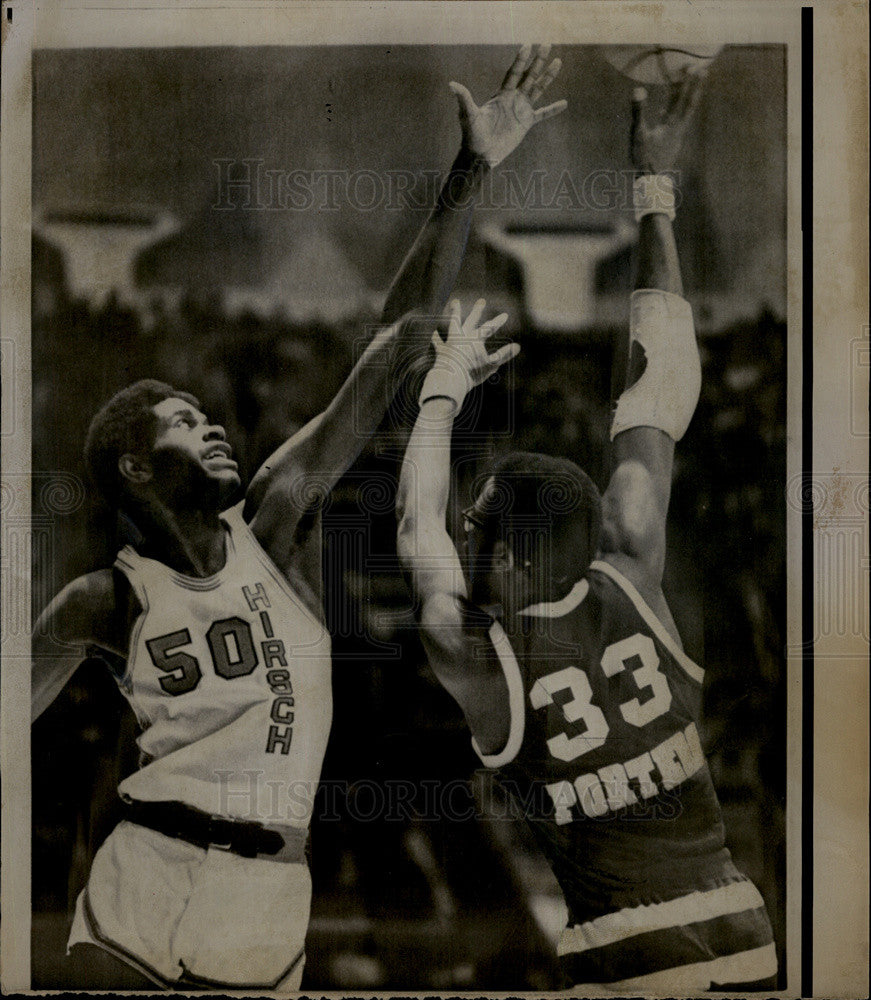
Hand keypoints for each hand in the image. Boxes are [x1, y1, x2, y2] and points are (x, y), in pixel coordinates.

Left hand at [431, 298, 517, 391]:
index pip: (489, 327)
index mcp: (475, 339)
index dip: (498, 321)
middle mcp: (463, 336)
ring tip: (455, 302)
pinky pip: (438, 341)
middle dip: (478, 310)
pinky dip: (437, 336)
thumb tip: (518, 347)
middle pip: (472, 320)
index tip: (505, 315)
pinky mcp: (441, 350)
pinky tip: (435, 331)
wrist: (451, 379)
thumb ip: (504, 355)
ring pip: (453, 323)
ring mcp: (451, 341)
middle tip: (481, 301)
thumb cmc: (473, 373)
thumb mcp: (491, 365)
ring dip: (455, 312)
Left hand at [450, 44, 567, 167]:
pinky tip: (564, 103)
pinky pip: (542, 115)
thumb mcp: (468, 115)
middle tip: (546, 44)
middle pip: (528, 76)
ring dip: (548, 77)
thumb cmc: (472, 135)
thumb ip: (464, 98)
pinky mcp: (525, 123)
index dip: (520, 60)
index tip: (528, 45)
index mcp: (501, 95)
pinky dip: (553, 110)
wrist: (481, 154)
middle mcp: (512, 99)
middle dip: (537, 61)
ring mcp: (520, 110)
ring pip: (537, 89)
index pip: (513, 73)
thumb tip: (451, 84)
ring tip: (558, 61)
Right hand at [630, 72, 704, 174]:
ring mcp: (676, 135)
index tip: (697, 68)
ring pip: (683, 111)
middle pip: (689, 103)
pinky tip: (665, 110)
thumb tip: (638, 91)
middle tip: (701, 70)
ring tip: (686, 83)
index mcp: (673, 125)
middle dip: (694, 86)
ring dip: (685, 97)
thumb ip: (638, 112)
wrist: (651, 181)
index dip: (690, 83)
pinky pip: (674, 120)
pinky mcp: (670, 141)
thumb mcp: (638, 134)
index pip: (683, 99)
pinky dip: (673, 110)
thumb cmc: (644, 158)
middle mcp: (678, 128)